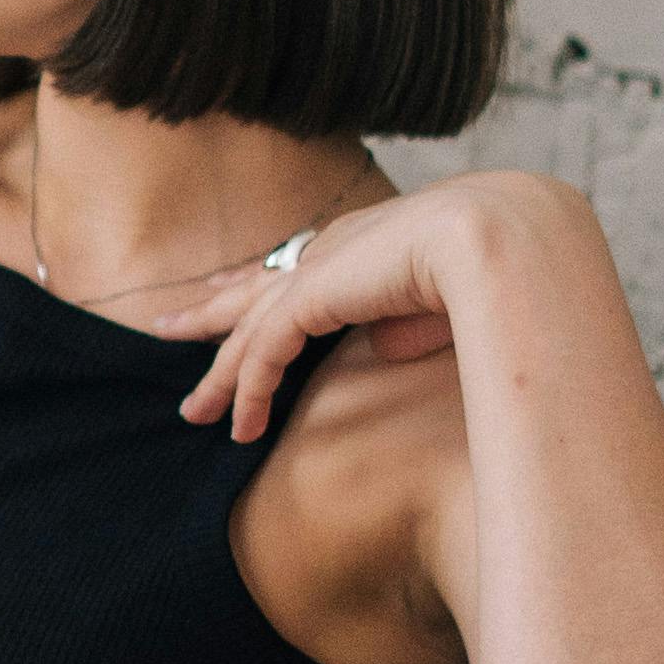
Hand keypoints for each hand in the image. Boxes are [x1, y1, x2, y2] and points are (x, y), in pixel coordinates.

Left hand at [127, 176, 517, 443]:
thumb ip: (405, 323)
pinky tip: (239, 425)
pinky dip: (249, 392)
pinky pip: (263, 354)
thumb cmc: (491, 267)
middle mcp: (330, 250)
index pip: (296, 265)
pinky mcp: (308, 297)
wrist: (497, 238)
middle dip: (210, 311)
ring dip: (220, 375)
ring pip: (248, 329)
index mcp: (361, 243)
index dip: (258, 282)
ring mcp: (316, 271)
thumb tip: (383, 344)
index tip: (225, 289)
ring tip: (193, 412)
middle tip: (166, 327)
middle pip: (252, 287)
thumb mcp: (440, 303)